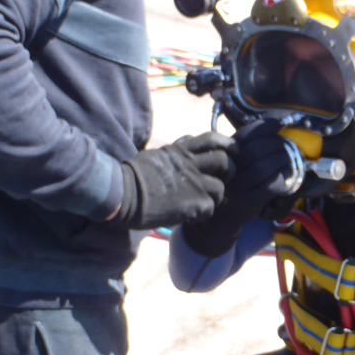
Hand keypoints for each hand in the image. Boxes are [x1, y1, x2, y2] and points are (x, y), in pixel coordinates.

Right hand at [115, 131, 235, 229]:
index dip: (227, 144)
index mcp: (181, 150)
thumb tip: (187, 143)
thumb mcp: (158, 154)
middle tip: (221, 180)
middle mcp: (190, 164)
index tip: (232, 151)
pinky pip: (210, 209)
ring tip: (202, 202)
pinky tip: (191, 215)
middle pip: (225, 162)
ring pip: (221, 187)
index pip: (212, 139)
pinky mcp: (194, 204)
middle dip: (228, 171)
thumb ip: (177, 150)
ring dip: (215, 196)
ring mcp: (194, 184)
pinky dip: (203, 214)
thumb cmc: (133, 176)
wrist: (122, 194)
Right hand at [182, 119, 291, 257]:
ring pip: (265, 167)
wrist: (217, 220)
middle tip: (288, 144)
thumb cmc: (229, 186)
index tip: (278, 124)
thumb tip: (274, 127)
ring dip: (283, 159)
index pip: (245, 134)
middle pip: (257, 150)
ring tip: (290, 157)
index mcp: (223, 154)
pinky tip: (286, 175)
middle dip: (277, 143)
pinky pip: (271, 186)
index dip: (265, 126)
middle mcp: (227, 170)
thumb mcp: (229, 163)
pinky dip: (282, 178)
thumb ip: (244, 146)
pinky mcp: (248, 203)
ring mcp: (238, 187)